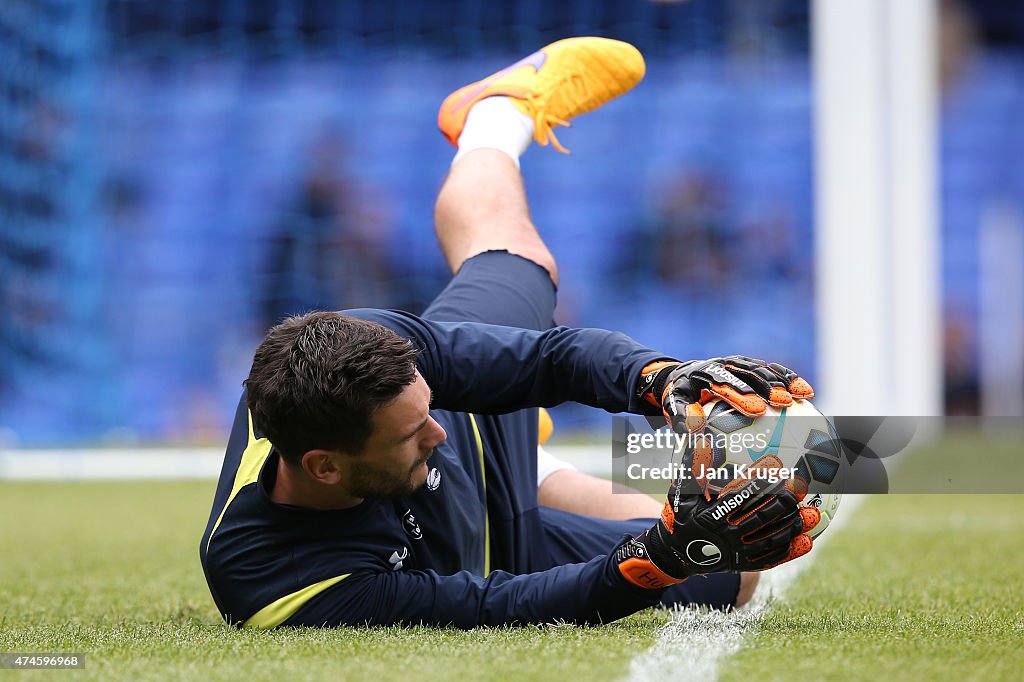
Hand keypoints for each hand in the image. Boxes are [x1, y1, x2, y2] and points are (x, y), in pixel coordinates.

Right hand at [615, 456, 818, 589]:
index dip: (759, 483)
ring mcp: (737, 552)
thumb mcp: (680, 490)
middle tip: (800, 488)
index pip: (740, 497)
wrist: (678, 553)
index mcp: (711, 515)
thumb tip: (698, 435)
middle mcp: (726, 535)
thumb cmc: (681, 513)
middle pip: (761, 517)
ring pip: (771, 539)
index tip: (776, 469)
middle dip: (783, 502)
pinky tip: (807, 540)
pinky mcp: (744, 563)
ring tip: (812, 512)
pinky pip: (771, 558)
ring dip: (792, 525)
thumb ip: (692, 465)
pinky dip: (790, 550)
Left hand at [637, 356, 814, 432]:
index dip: (741, 395)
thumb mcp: (672, 403)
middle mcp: (724, 364)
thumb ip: (680, 414)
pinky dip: (790, 379)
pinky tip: (807, 393)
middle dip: (767, 387)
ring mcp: (739, 362)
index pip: (724, 383)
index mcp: (705, 373)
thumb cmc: (682, 396)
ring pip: (764, 369)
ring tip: (801, 397)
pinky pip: (773, 369)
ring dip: (783, 381)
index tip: (756, 410)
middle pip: (748, 373)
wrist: (686, 375)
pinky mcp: (751, 364)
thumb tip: (691, 429)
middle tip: (783, 403)